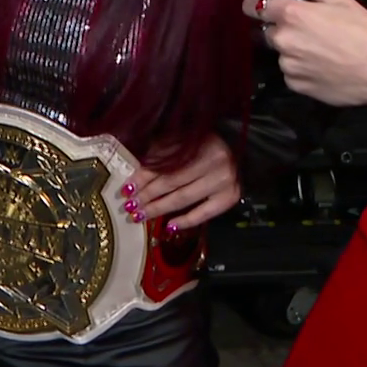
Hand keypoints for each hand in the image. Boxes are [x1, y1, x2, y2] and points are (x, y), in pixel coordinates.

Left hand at [125, 134, 240, 231]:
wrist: (240, 149)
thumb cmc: (205, 144)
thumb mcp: (182, 139)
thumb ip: (162, 153)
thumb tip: (136, 175)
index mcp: (197, 143)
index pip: (164, 164)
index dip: (143, 177)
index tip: (126, 189)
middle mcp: (212, 161)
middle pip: (171, 182)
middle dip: (147, 195)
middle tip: (130, 206)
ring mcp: (222, 181)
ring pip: (183, 198)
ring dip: (159, 209)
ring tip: (141, 215)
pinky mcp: (230, 197)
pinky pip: (204, 213)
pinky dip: (186, 221)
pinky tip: (169, 226)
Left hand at [251, 0, 366, 108]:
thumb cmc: (366, 34)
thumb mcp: (344, 1)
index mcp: (292, 14)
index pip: (255, 6)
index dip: (255, 4)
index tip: (257, 6)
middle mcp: (284, 39)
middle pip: (269, 31)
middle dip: (283, 31)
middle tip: (309, 33)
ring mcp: (289, 64)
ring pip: (282, 54)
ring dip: (294, 52)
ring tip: (322, 53)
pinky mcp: (296, 84)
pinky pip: (292, 74)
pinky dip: (302, 71)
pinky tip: (324, 68)